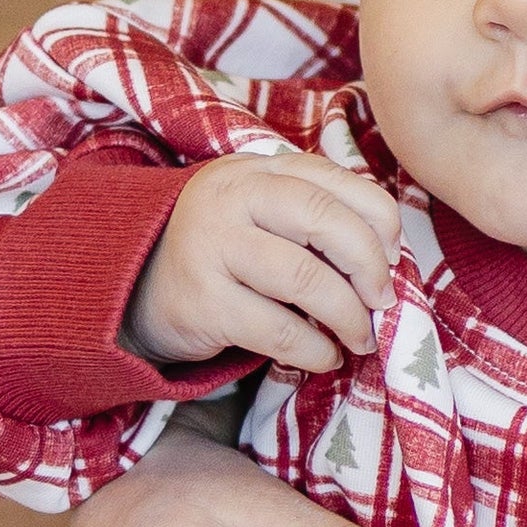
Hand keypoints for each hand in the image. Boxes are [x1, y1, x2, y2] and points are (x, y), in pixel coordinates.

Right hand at [132, 152, 408, 373]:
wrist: (132, 287)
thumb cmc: (219, 251)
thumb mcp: (258, 213)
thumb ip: (312, 215)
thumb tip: (388, 254)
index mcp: (257, 171)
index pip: (335, 182)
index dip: (379, 220)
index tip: (394, 256)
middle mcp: (233, 198)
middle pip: (325, 220)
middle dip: (369, 266)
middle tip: (382, 301)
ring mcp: (213, 247)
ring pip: (306, 278)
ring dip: (348, 316)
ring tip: (359, 337)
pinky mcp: (203, 302)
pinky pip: (279, 329)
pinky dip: (314, 349)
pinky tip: (323, 356)